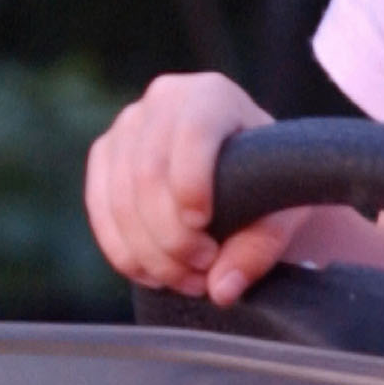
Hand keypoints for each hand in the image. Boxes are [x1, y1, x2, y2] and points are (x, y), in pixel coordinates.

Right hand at [81, 72, 296, 299]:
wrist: (245, 180)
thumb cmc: (269, 188)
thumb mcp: (283, 214)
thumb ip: (261, 247)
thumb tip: (222, 287)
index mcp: (211, 97)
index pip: (193, 135)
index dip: (192, 185)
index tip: (204, 229)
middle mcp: (163, 100)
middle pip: (148, 174)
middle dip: (172, 237)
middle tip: (205, 271)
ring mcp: (126, 127)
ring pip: (120, 199)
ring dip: (151, 254)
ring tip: (189, 281)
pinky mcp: (105, 157)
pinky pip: (100, 211)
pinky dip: (125, 253)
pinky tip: (155, 276)